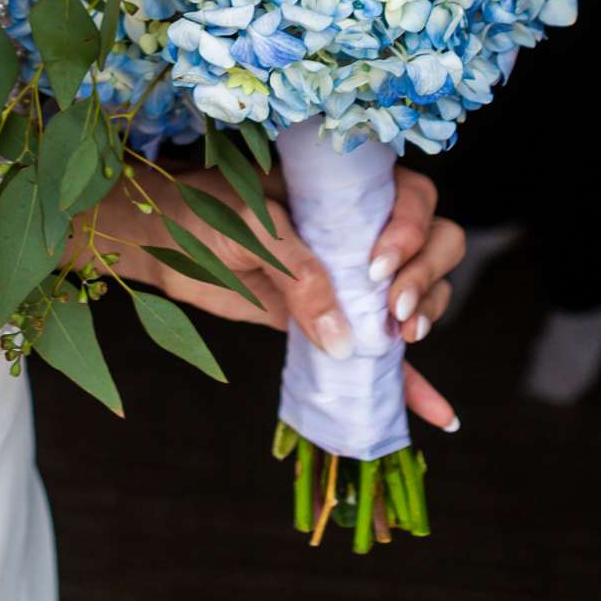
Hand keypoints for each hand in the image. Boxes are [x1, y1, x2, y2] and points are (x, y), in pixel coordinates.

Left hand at [80, 156, 465, 434]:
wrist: (164, 241)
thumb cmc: (203, 211)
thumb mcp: (251, 227)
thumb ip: (298, 272)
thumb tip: (343, 340)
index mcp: (346, 187)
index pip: (412, 197)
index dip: (409, 231)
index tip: (376, 268)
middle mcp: (360, 226)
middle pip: (435, 241)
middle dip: (427, 275)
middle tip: (395, 311)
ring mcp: (353, 274)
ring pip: (422, 289)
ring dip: (427, 312)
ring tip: (400, 338)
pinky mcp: (338, 317)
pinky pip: (383, 351)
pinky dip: (411, 380)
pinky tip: (435, 413)